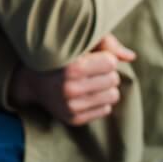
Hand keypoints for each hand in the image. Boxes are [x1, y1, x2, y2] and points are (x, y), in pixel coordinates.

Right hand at [8, 33, 135, 125]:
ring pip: (113, 96)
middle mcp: (70, 89)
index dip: (104, 57)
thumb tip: (132, 57)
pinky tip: (86, 94)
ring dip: (105, 87)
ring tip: (90, 81)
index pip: (111, 63)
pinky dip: (99, 101)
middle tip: (90, 69)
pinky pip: (105, 110)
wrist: (30, 81)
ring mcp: (71, 106)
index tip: (93, 56)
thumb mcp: (77, 42)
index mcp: (71, 67)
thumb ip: (106, 43)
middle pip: (113, 79)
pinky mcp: (73, 119)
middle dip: (105, 72)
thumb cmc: (59, 56)